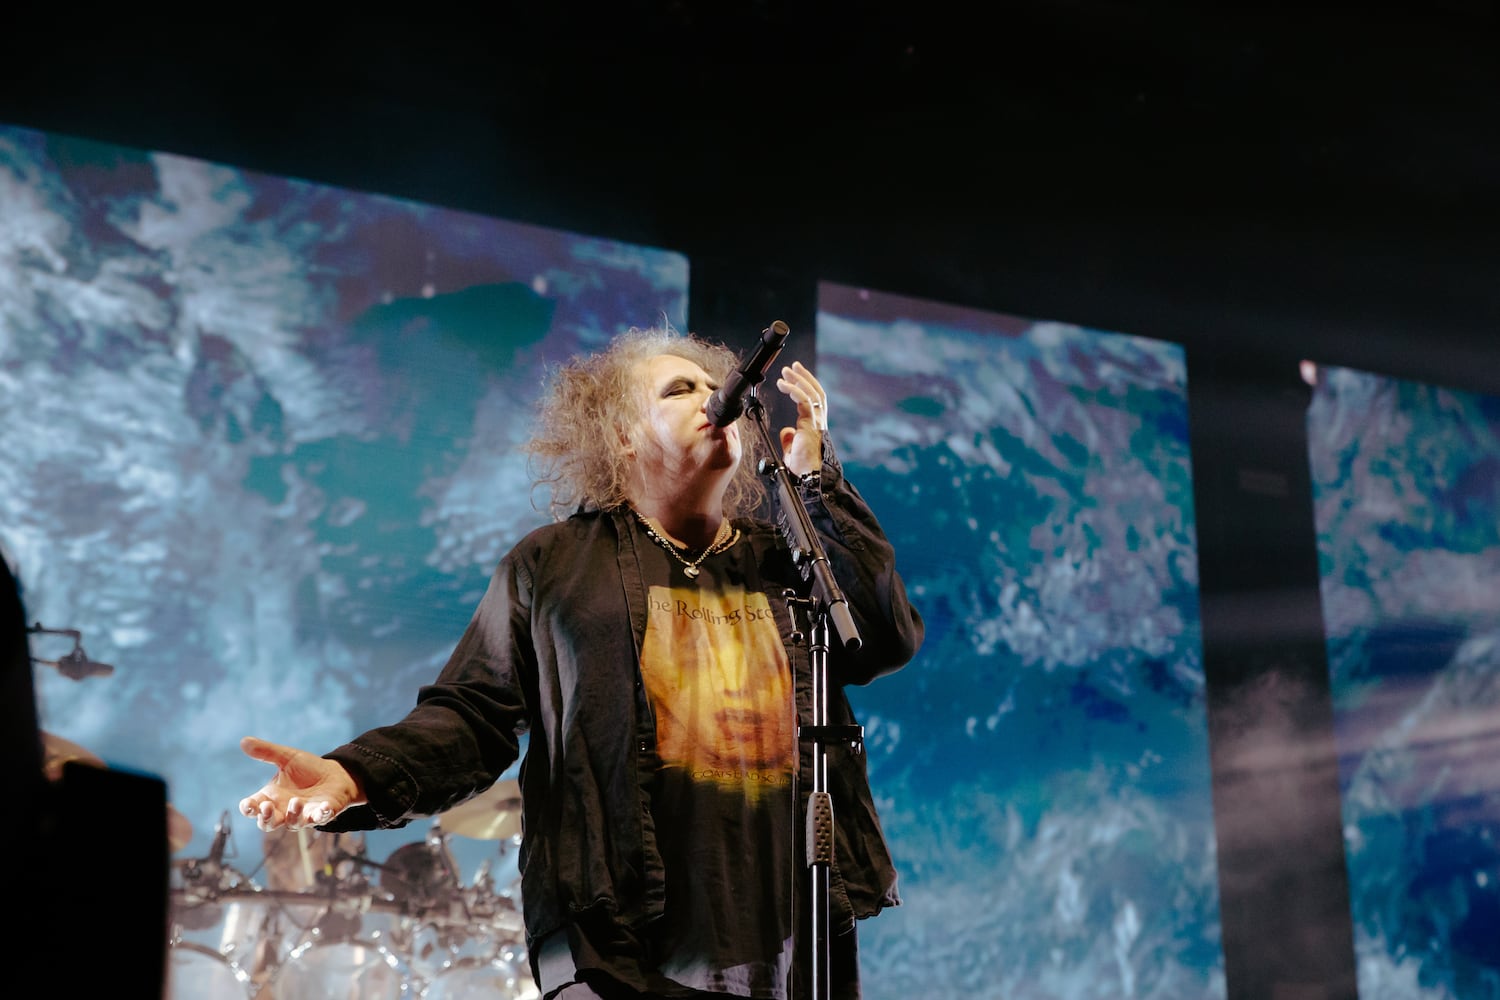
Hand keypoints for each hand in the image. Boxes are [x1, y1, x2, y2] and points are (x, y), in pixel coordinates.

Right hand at [238, 735, 364, 831]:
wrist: (335, 774)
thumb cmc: (307, 769)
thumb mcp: (287, 758)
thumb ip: (266, 752)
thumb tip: (244, 740)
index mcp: (271, 797)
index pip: (253, 808)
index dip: (248, 808)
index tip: (248, 805)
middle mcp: (284, 811)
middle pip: (268, 824)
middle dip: (265, 818)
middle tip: (266, 807)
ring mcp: (302, 815)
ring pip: (292, 824)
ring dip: (293, 815)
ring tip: (297, 801)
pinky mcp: (321, 815)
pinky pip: (320, 819)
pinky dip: (321, 815)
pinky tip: (324, 807)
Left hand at [776, 361, 826, 475]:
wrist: (808, 477)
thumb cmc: (802, 467)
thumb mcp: (791, 450)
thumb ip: (789, 438)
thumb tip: (786, 430)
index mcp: (815, 425)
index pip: (813, 400)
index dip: (804, 387)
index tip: (793, 377)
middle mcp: (818, 421)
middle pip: (816, 392)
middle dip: (803, 377)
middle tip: (792, 366)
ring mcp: (817, 422)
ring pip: (812, 393)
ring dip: (798, 379)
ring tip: (787, 371)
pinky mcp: (811, 424)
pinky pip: (804, 401)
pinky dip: (793, 389)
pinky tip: (782, 384)